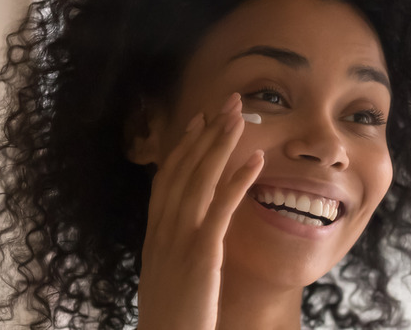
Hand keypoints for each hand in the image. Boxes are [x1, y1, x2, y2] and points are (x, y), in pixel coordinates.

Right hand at [137, 93, 264, 329]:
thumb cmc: (170, 315)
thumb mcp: (165, 273)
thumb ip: (173, 246)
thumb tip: (183, 229)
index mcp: (155, 232)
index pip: (168, 176)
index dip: (185, 144)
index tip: (200, 119)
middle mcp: (163, 228)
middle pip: (184, 168)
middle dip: (207, 131)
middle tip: (228, 102)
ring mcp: (180, 239)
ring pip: (200, 179)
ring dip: (220, 143)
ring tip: (240, 116)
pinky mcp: (201, 254)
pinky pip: (221, 208)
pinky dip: (238, 179)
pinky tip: (255, 159)